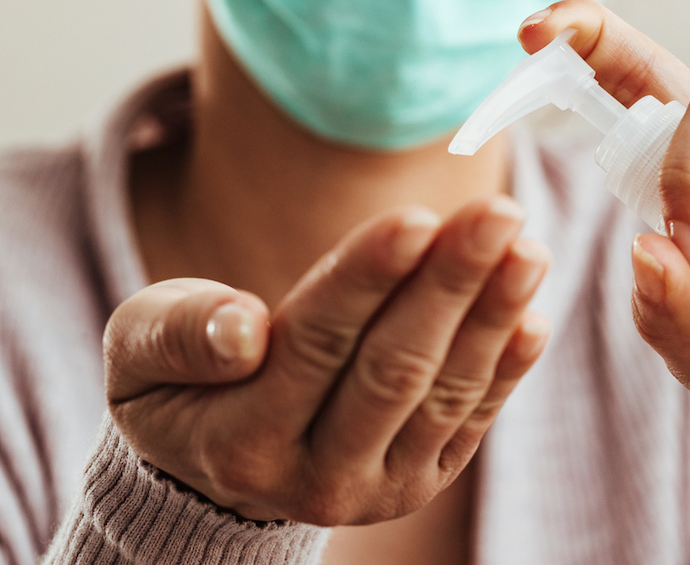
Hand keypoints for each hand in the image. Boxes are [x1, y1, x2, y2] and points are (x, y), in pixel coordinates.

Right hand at [104, 197, 549, 525]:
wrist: (217, 465)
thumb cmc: (180, 383)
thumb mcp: (143, 354)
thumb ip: (180, 337)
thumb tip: (243, 329)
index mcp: (241, 442)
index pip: (317, 345)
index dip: (370, 279)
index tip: (419, 217)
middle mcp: (317, 478)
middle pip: (396, 368)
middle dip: (451, 285)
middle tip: (499, 213)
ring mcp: (380, 488)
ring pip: (446, 393)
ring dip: (493, 317)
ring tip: (528, 249)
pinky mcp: (422, 479)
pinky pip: (474, 421)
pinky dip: (508, 368)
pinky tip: (533, 315)